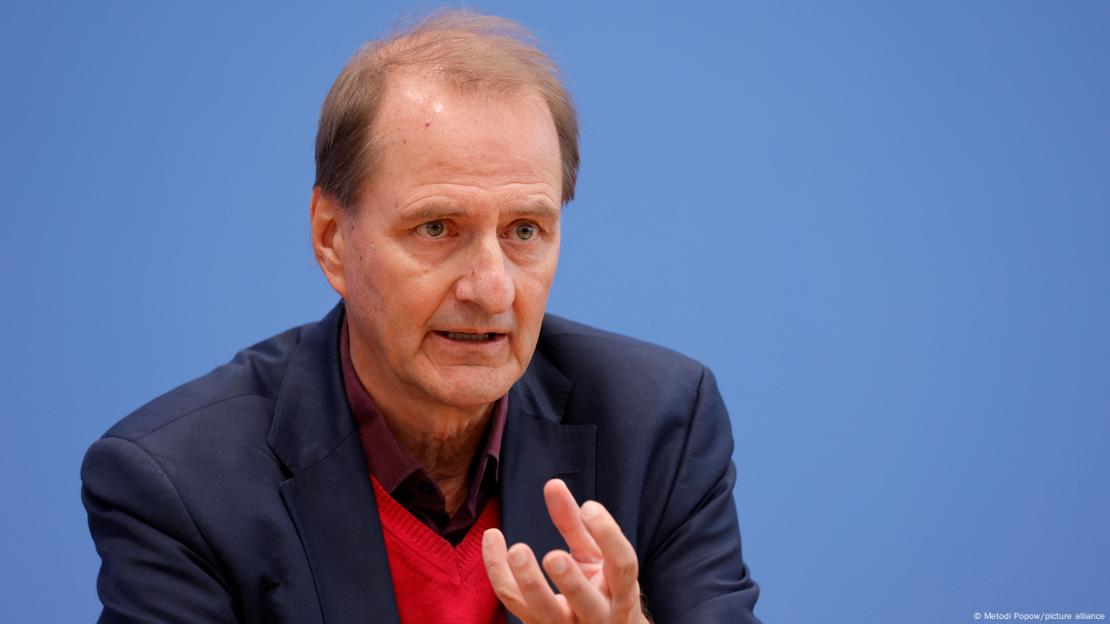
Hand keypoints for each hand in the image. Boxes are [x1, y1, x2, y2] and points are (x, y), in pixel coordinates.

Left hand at [483, 479, 648, 623]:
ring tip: (515, 550)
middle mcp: (598, 615)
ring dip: (529, 583)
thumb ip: (575, 523)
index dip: (608, 535)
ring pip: (545, 611)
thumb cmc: (599, 587)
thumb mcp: (594, 556)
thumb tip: (553, 484)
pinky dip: (498, 572)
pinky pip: (513, 602)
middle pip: (584, 602)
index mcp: (620, 592)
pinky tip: (491, 539)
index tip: (589, 507)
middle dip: (569, 581)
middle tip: (552, 555)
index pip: (622, 565)